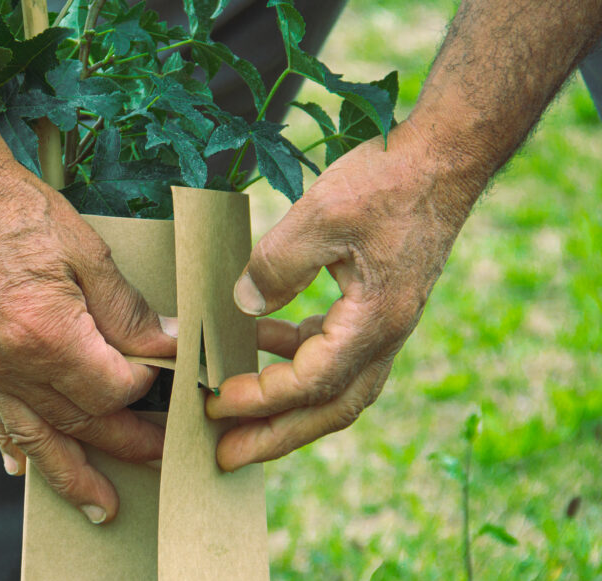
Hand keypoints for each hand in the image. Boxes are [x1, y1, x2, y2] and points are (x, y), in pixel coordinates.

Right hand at [0, 156, 176, 523]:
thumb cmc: (14, 209)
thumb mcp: (84, 251)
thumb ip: (125, 309)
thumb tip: (165, 344)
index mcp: (47, 334)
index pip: (113, 386)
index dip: (146, 384)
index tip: (169, 375)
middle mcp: (12, 364)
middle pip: (81, 421)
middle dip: (126, 442)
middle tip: (162, 457)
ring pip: (37, 437)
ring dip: (72, 475)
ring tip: (101, 505)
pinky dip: (13, 448)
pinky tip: (24, 471)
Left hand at [207, 121, 480, 470]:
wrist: (442, 160)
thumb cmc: (386, 182)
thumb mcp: (320, 216)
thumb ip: (276, 266)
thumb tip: (240, 307)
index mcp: (375, 322)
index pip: (312, 382)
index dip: (262, 397)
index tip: (215, 401)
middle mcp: (385, 335)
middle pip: (329, 409)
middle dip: (274, 437)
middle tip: (224, 458)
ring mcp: (383, 326)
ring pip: (332, 388)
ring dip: (283, 405)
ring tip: (233, 413)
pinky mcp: (374, 310)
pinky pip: (332, 353)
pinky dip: (293, 358)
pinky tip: (256, 341)